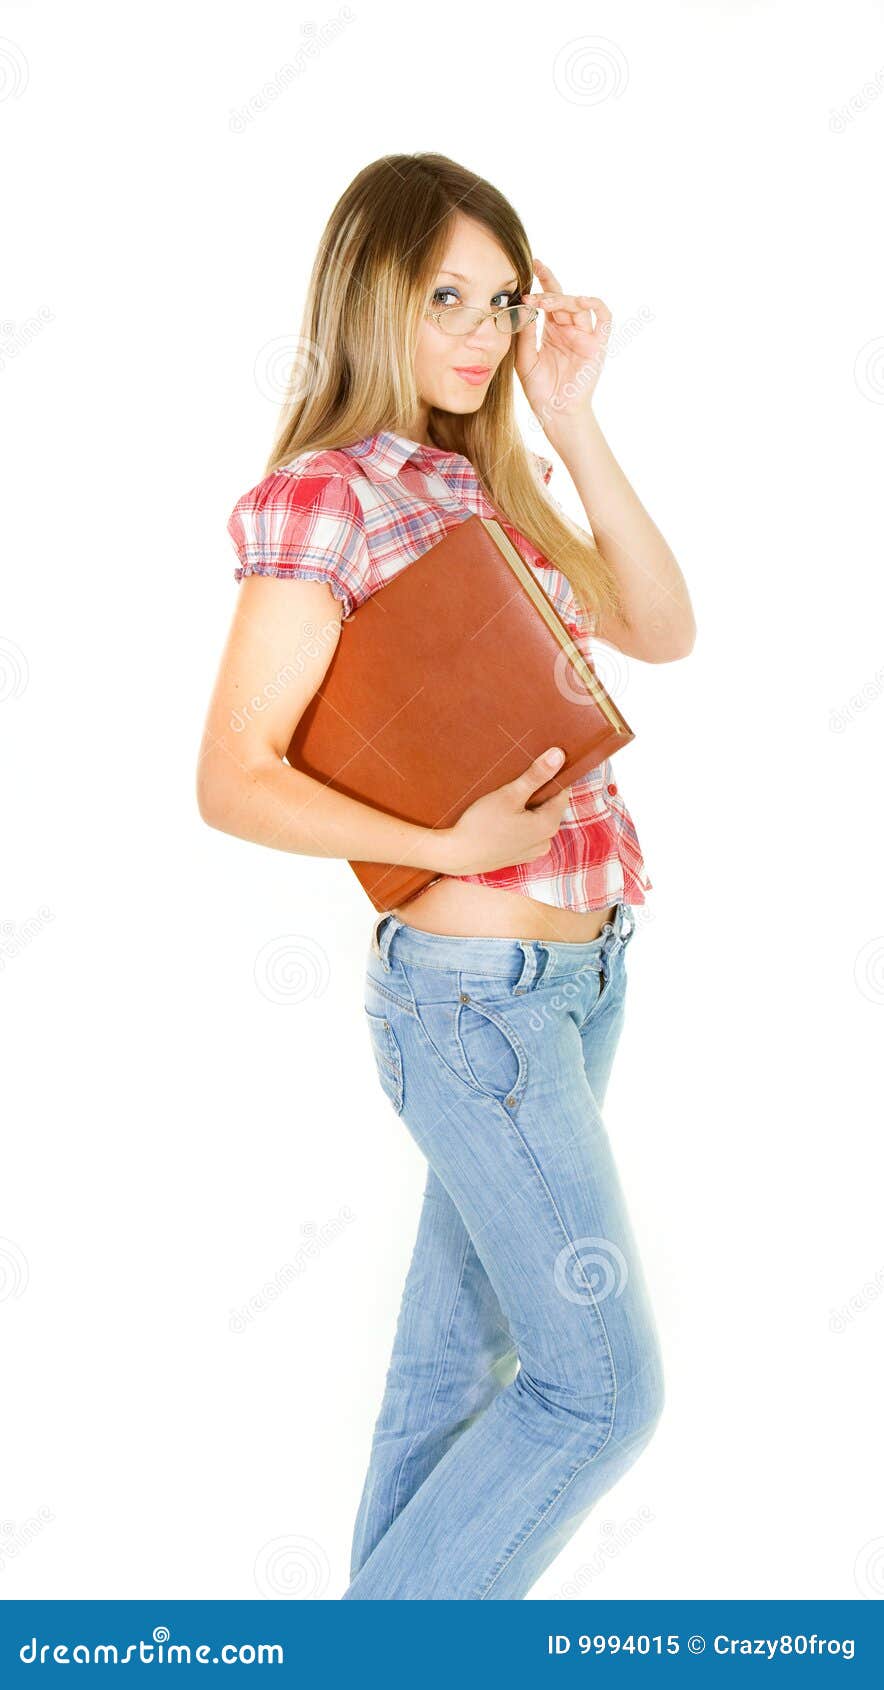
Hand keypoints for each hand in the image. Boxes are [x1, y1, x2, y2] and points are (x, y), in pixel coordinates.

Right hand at [437, 748, 571, 876]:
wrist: (456, 855)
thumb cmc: (481, 824)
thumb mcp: (509, 795)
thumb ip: (536, 775)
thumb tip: (559, 755)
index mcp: (549, 825)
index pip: (561, 793)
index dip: (550, 778)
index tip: (534, 769)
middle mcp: (546, 841)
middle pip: (549, 807)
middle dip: (536, 794)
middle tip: (514, 783)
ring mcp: (533, 852)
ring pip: (537, 820)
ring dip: (527, 809)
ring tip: (506, 801)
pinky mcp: (520, 857)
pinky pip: (527, 834)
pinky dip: (520, 824)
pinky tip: (502, 819)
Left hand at [514, 257, 611, 430]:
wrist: (555, 413)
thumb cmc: (540, 390)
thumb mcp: (524, 359)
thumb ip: (524, 334)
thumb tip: (522, 308)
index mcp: (553, 331)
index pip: (549, 300)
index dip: (542, 281)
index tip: (530, 266)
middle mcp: (570, 330)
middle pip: (563, 299)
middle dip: (548, 291)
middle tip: (532, 293)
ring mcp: (585, 336)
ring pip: (579, 306)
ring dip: (562, 300)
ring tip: (545, 303)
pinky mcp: (598, 345)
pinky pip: (603, 318)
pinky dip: (594, 304)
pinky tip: (579, 300)